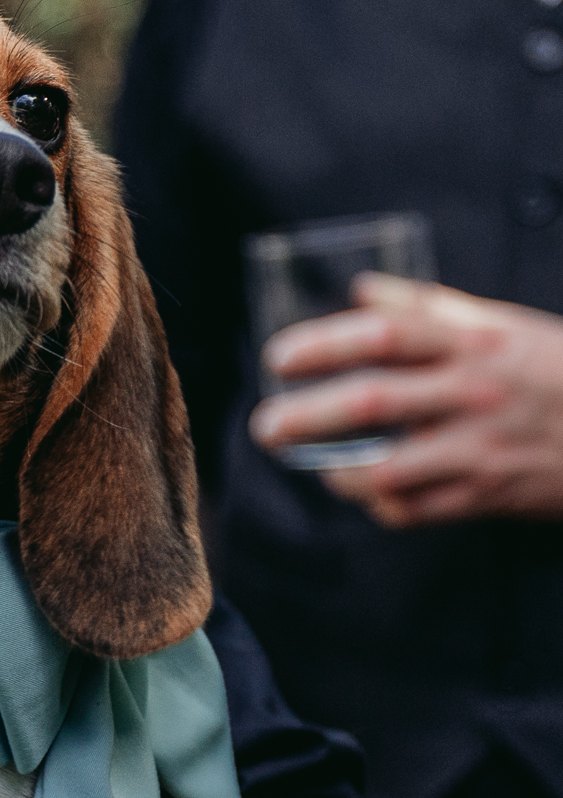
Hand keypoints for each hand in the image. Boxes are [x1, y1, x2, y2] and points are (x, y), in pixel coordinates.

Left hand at [249, 274, 562, 526]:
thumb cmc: (557, 371)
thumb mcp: (504, 324)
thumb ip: (433, 307)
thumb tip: (363, 288)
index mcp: (476, 342)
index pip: (386, 334)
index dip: (325, 343)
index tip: (279, 357)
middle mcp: (473, 392)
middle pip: (372, 402)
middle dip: (306, 416)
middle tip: (265, 427)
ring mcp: (479, 448)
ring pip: (388, 468)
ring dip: (338, 472)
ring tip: (315, 468)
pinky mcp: (487, 495)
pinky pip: (416, 509)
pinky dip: (383, 504)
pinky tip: (369, 493)